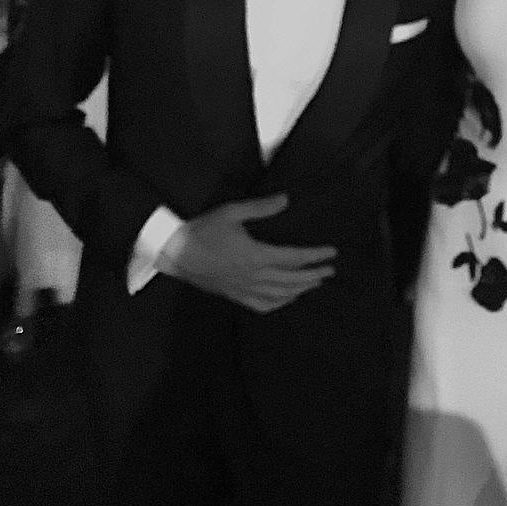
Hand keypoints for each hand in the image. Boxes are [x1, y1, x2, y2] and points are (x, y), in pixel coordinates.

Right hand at [158, 193, 336, 312]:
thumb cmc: (202, 230)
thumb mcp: (232, 212)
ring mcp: (244, 289)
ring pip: (280, 295)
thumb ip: (261, 207)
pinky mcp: (235, 296)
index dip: (315, 256)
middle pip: (292, 280)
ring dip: (301, 289)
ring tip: (316, 283)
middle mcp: (253, 276)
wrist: (175, 253)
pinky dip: (280, 303)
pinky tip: (288, 298)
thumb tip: (286, 199)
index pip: (294, 258)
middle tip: (330, 270)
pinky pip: (262, 305)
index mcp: (255, 255)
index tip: (331, 253)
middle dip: (314, 275)